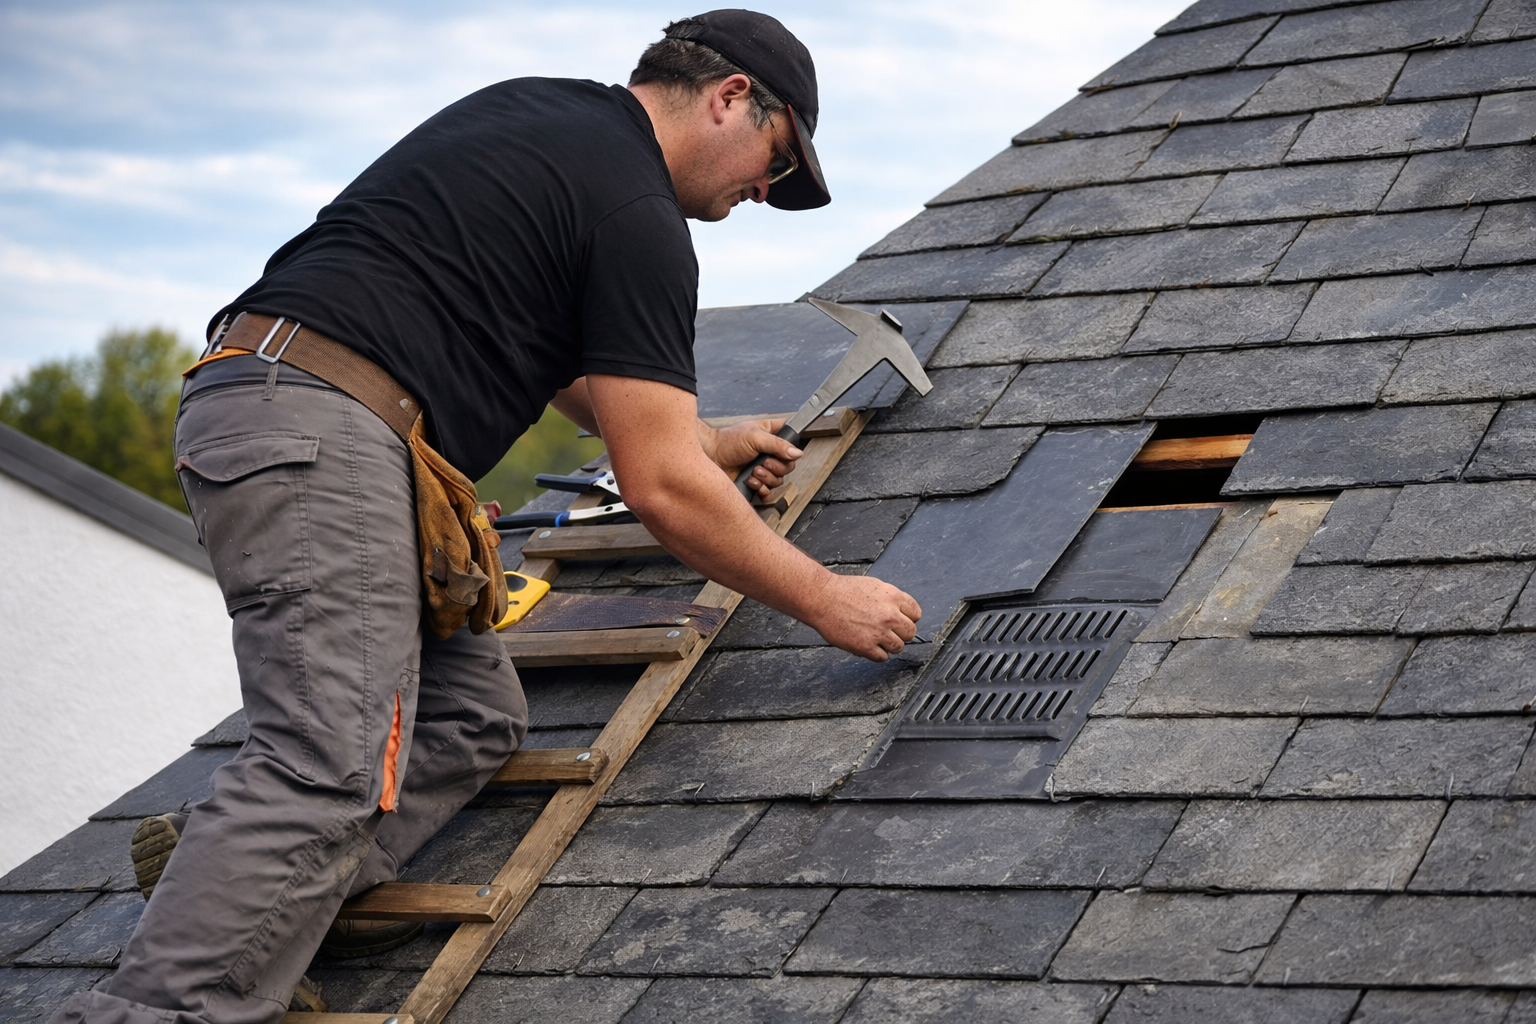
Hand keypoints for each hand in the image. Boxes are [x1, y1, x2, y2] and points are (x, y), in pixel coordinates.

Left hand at [698, 418, 802, 498]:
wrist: (710, 457)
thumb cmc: (727, 442)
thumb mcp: (755, 437)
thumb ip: (778, 444)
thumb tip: (797, 453)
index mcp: (772, 436)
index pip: (793, 440)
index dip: (791, 448)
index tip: (781, 450)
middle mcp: (769, 453)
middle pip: (788, 466)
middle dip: (776, 467)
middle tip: (763, 463)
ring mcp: (763, 469)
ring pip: (779, 480)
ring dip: (766, 478)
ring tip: (753, 471)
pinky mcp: (756, 483)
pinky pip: (768, 493)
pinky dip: (762, 489)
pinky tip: (751, 481)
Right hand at [804, 573, 921, 662]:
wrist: (822, 598)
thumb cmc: (843, 591)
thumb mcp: (874, 586)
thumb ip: (890, 599)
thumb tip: (902, 612)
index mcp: (893, 597)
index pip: (916, 613)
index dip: (907, 618)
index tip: (900, 621)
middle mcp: (889, 615)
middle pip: (910, 632)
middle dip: (900, 632)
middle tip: (888, 631)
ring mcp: (879, 632)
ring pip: (898, 647)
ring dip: (889, 645)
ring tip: (877, 639)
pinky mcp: (866, 646)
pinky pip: (882, 657)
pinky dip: (877, 654)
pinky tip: (868, 645)